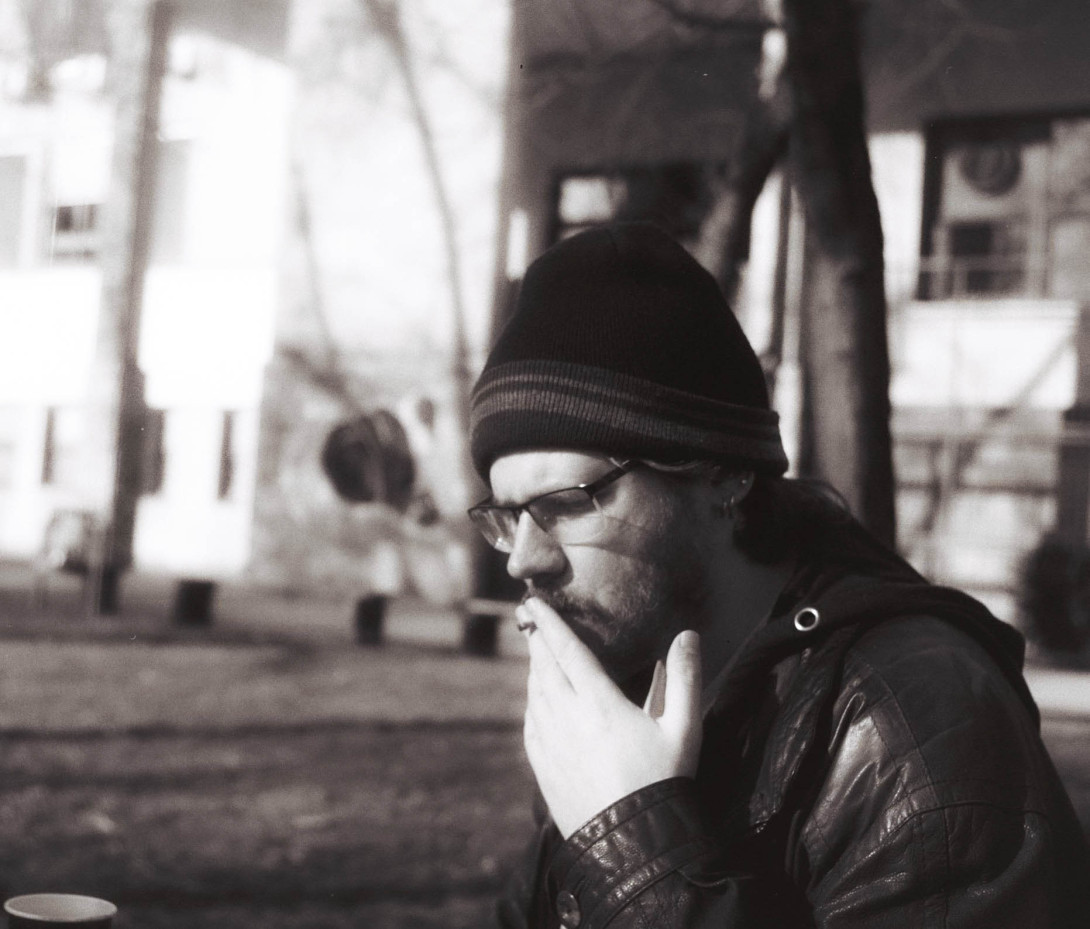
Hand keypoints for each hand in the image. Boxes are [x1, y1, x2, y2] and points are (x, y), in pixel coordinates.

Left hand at [519, 597, 702, 838]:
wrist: (633, 847)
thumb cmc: (663, 783)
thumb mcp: (684, 729)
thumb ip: (686, 678)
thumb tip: (688, 635)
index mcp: (600, 703)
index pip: (568, 651)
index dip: (550, 624)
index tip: (533, 602)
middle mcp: (568, 718)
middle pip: (545, 668)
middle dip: (538, 640)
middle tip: (531, 619)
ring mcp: (551, 745)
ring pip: (535, 694)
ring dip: (535, 669)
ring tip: (538, 654)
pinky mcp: (543, 769)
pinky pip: (531, 724)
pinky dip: (532, 702)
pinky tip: (537, 699)